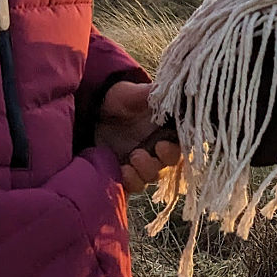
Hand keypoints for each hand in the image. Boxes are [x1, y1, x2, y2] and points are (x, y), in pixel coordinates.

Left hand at [93, 80, 180, 194]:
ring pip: (154, 175)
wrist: (91, 112)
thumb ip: (149, 94)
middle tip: (157, 148)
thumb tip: (171, 90)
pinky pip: (135, 185)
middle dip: (165, 159)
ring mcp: (143, 162)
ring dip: (147, 171)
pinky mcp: (127, 173)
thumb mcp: (130, 94)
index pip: (185, 139)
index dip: (183, 144)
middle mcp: (159, 147)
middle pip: (173, 161)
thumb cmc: (117, 100)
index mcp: (167, 127)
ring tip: (133, 157)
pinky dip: (132, 182)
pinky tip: (122, 171)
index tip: (168, 141)